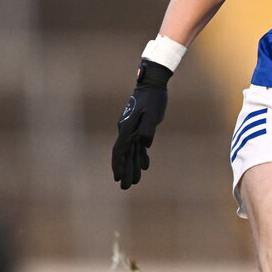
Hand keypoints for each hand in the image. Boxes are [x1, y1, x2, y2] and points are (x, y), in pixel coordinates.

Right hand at [112, 59, 170, 188]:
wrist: (152, 85)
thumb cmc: (153, 98)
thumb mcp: (153, 114)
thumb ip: (148, 129)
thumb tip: (144, 144)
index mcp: (127, 128)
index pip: (120, 150)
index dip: (118, 165)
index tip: (118, 178)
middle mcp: (127, 130)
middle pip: (124, 155)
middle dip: (125, 171)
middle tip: (125, 187)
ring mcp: (133, 130)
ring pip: (131, 152)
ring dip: (132, 167)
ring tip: (134, 182)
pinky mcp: (140, 128)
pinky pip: (138, 146)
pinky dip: (141, 156)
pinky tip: (144, 166)